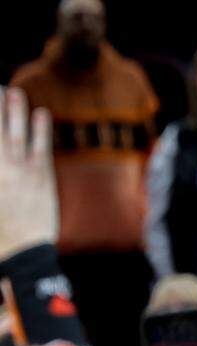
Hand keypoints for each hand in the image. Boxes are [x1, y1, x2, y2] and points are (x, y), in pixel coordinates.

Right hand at [0, 87, 57, 261]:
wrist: (23, 253)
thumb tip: (3, 153)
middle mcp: (0, 170)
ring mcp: (21, 173)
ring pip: (17, 135)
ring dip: (15, 111)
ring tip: (13, 91)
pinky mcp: (43, 178)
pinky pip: (42, 147)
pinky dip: (41, 129)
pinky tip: (41, 114)